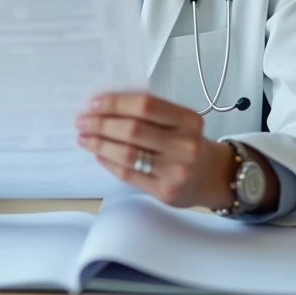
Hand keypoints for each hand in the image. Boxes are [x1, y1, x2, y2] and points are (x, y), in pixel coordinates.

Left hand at [75, 92, 235, 208]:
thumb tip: (105, 105)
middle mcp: (185, 145)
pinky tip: (99, 155)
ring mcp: (176, 170)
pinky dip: (109, 163)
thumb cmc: (189, 143)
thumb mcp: (179, 121)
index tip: (93, 103)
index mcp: (188, 120)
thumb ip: (150, 113)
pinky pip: (129, 175)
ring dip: (100, 144)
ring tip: (85, 138)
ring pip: (128, 154)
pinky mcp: (165, 191)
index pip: (145, 105)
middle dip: (101, 124)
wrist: (213, 176)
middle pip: (133, 130)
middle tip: (82, 121)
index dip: (115, 103)